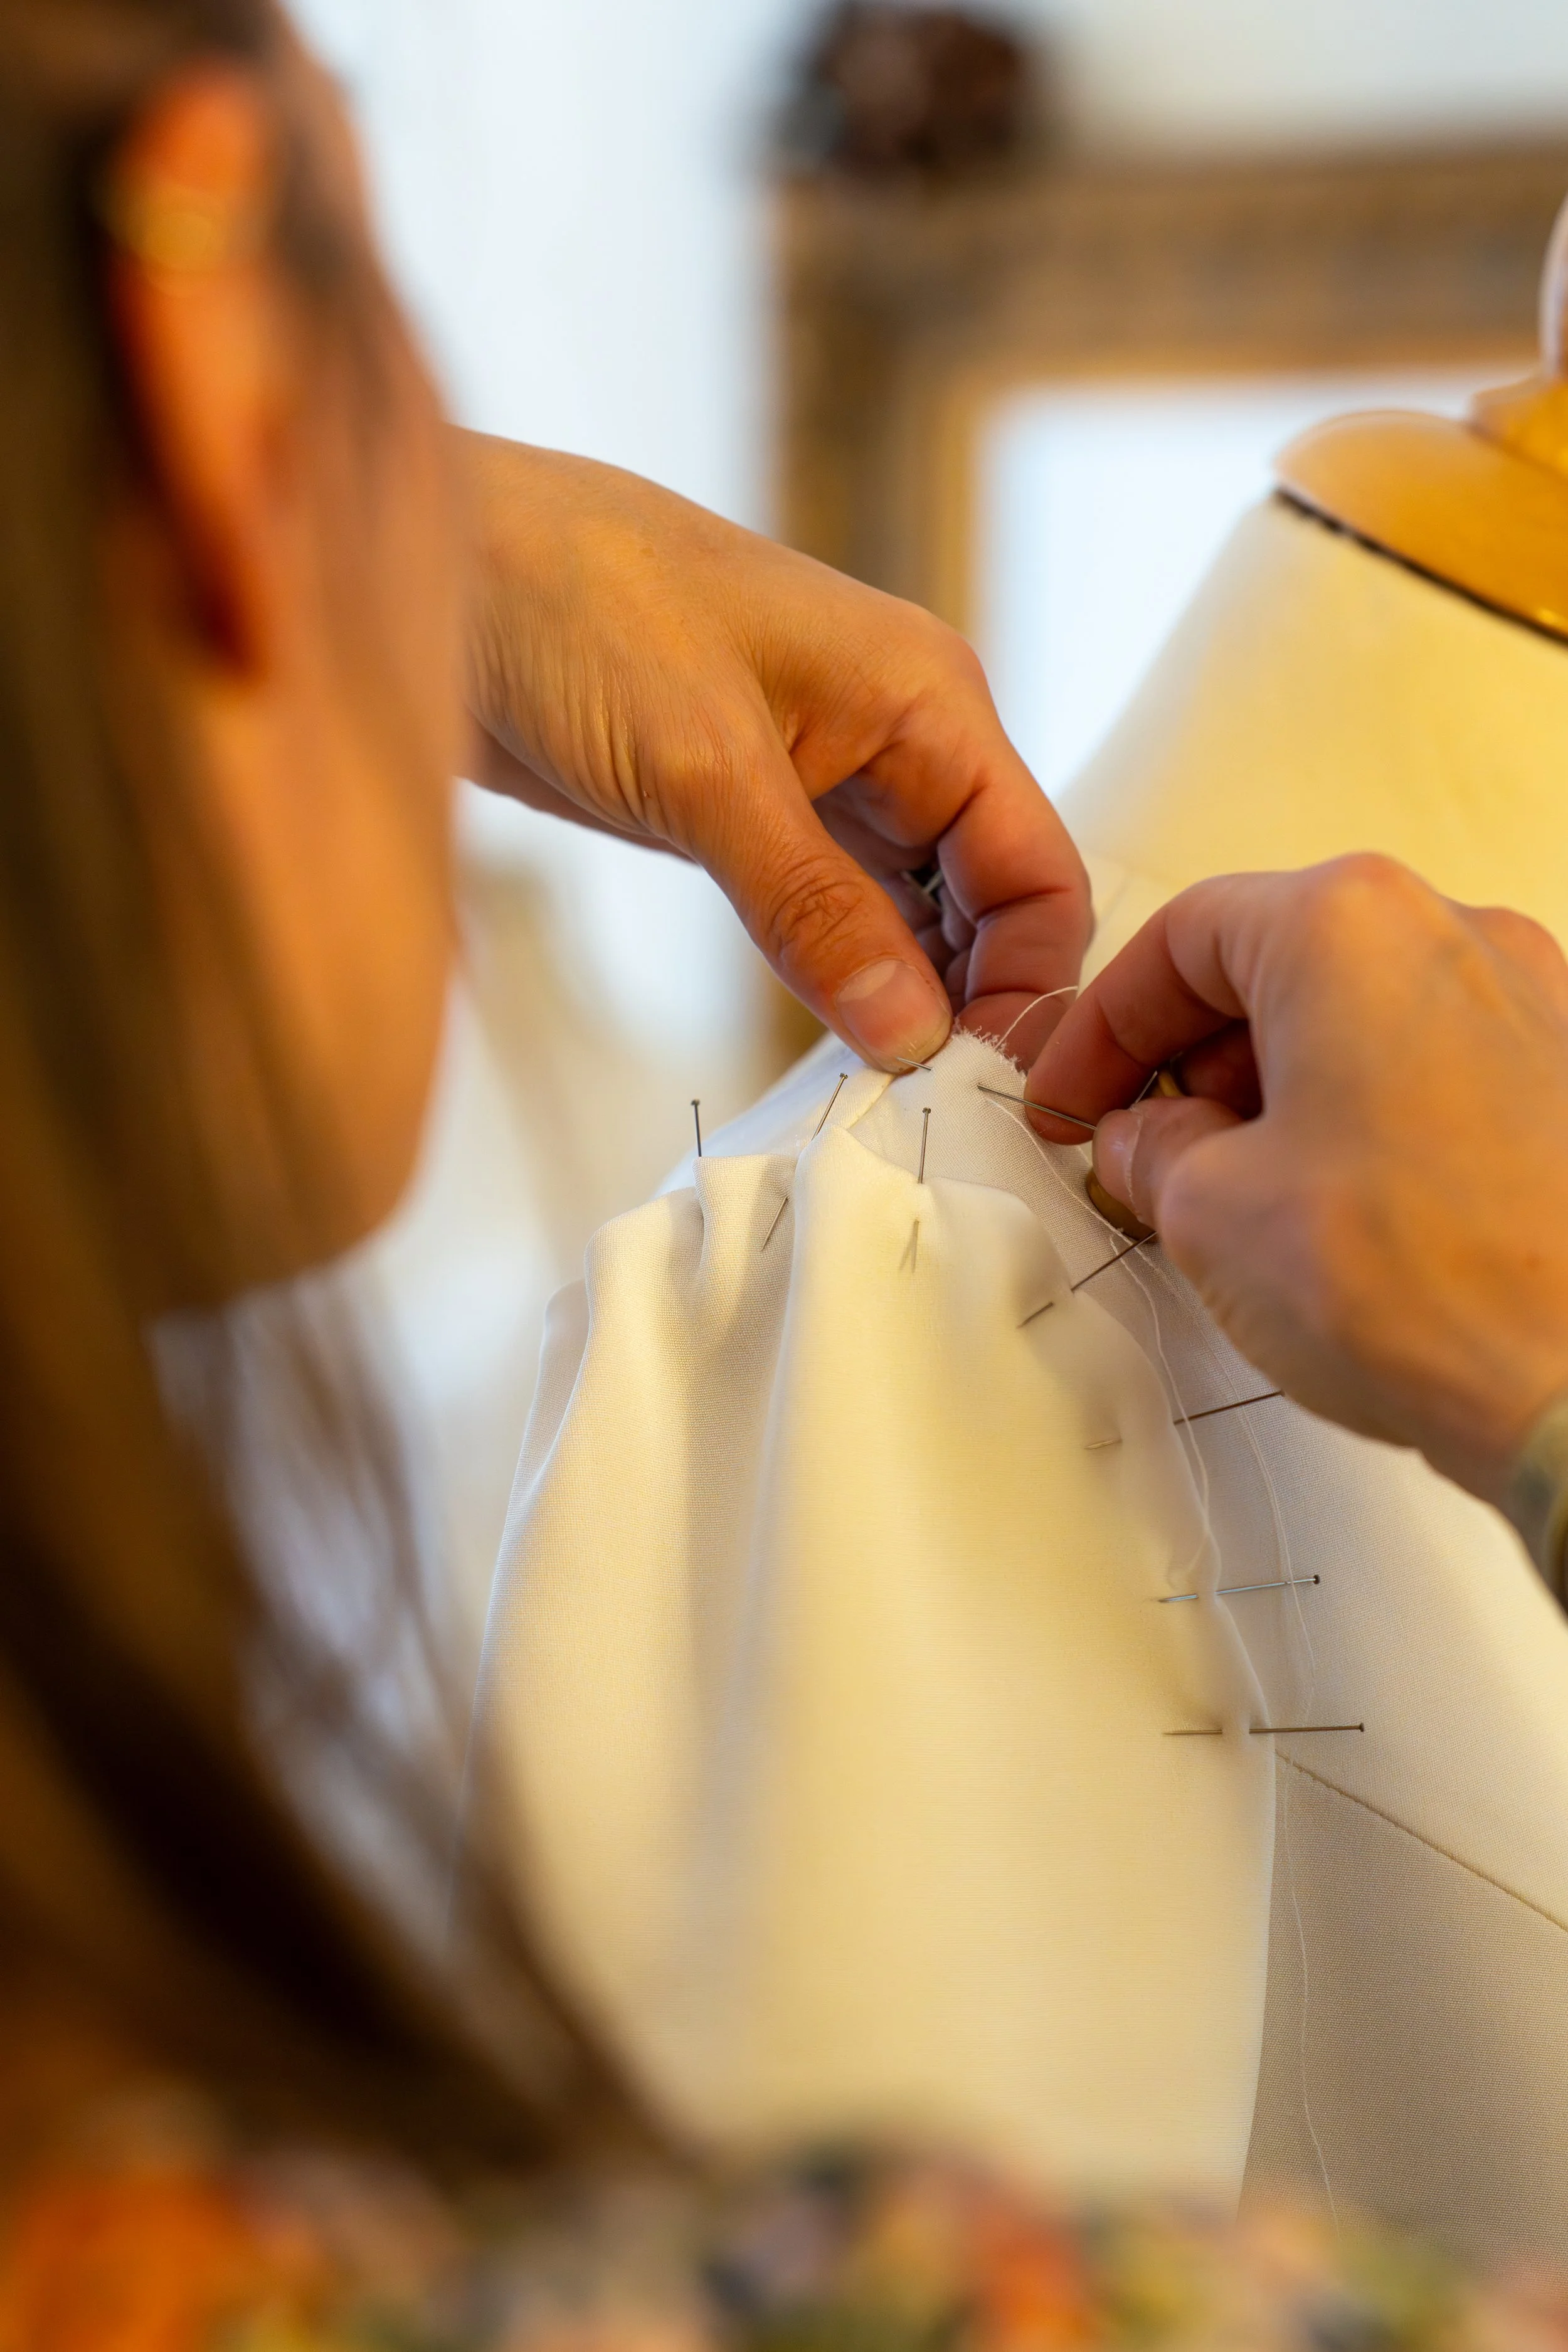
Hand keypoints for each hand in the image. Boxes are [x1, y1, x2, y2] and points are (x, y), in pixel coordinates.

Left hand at [457, 433, 1089, 1070]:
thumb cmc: (574, 608)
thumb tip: (911, 1035)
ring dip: (902, 1008)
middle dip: (970, 1009)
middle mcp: (899, 743)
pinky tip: (824, 1052)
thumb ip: (813, 908)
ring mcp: (826, 782)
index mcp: (929, 703)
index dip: (1027, 987)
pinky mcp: (754, 817)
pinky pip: (832, 917)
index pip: (1037, 874)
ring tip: (877, 1110)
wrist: (437, 562)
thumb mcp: (705, 770)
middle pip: (989, 907)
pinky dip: (838, 983)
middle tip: (922, 1122)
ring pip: (911, 921)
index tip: (978, 1091)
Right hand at [1025, 856, 1567, 1505]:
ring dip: (1282, 1091)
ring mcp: (1536, 1003)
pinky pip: (1439, 1068)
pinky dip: (1368, 1116)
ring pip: (1362, 1016)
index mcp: (1349, 925)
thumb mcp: (1211, 1214)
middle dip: (1193, 1061)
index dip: (1102, 1029)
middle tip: (1147, 1152)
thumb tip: (1146, 1141)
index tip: (1076, 1098)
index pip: (1182, 940)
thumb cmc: (1430, 1284)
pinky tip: (1339, 1210)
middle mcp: (1457, 934)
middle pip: (1280, 965)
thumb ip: (1153, 1153)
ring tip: (1243, 1199)